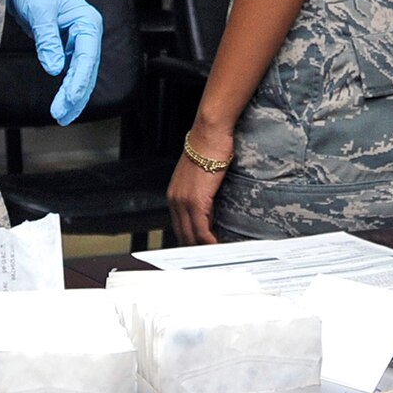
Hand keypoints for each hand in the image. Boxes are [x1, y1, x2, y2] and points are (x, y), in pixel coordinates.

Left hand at [5, 0, 103, 124]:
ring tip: (62, 116)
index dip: (80, 80)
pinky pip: (72, 71)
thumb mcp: (39, 11)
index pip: (88, 56)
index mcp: (87, 21)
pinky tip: (63, 103)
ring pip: (81, 74)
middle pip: (87, 69)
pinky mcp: (67, 47)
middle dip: (76, 94)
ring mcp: (78, 41)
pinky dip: (68, 87)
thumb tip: (54, 68)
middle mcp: (87, 32)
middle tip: (62, 114)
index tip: (69, 98)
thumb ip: (48, 39)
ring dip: (73, 96)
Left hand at [167, 121, 231, 245]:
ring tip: (216, 257)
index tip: (200, 250)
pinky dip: (209, 241)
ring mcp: (184, 201)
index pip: (179, 226)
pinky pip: (202, 229)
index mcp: (174, 194)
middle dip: (195, 249)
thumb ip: (201, 190)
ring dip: (203, 248)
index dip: (189, 240)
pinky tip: (218, 246)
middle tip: (209, 260)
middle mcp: (175, 200)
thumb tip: (210, 203)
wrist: (209, 133)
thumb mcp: (200, 173)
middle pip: (182, 234)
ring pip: (191, 235)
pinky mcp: (197, 201)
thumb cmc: (208, 147)